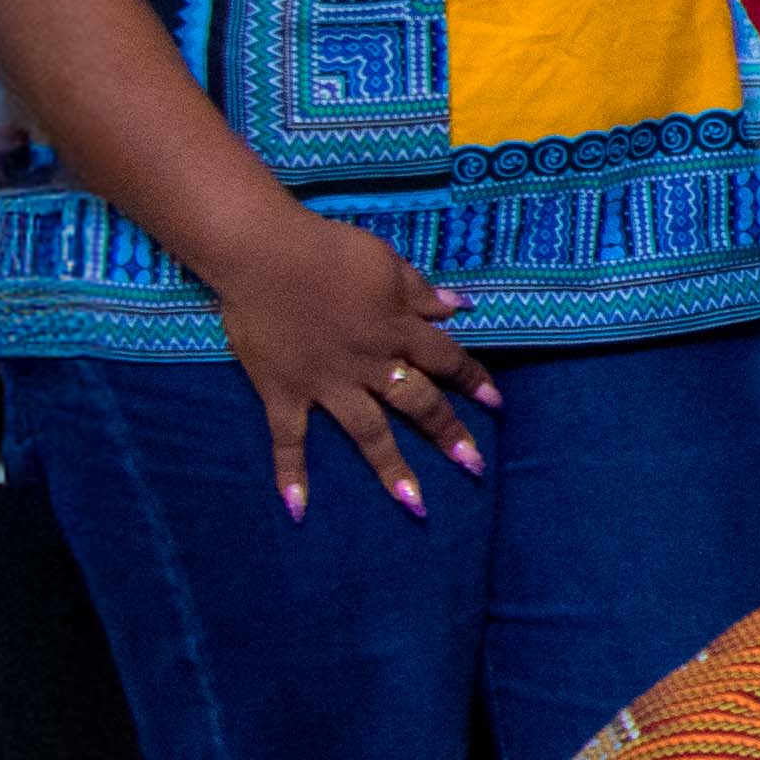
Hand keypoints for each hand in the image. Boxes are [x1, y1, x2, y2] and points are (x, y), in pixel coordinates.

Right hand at [210, 206, 489, 520]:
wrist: (262, 254)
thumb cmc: (327, 250)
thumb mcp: (387, 262)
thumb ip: (421, 292)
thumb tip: (460, 308)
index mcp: (397, 329)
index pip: (447, 360)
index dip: (474, 380)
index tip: (497, 403)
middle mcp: (369, 364)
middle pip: (418, 403)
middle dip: (448, 434)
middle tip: (474, 465)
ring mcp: (326, 383)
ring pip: (367, 432)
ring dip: (392, 469)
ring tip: (415, 504)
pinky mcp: (283, 392)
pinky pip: (288, 439)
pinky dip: (290, 473)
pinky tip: (297, 508)